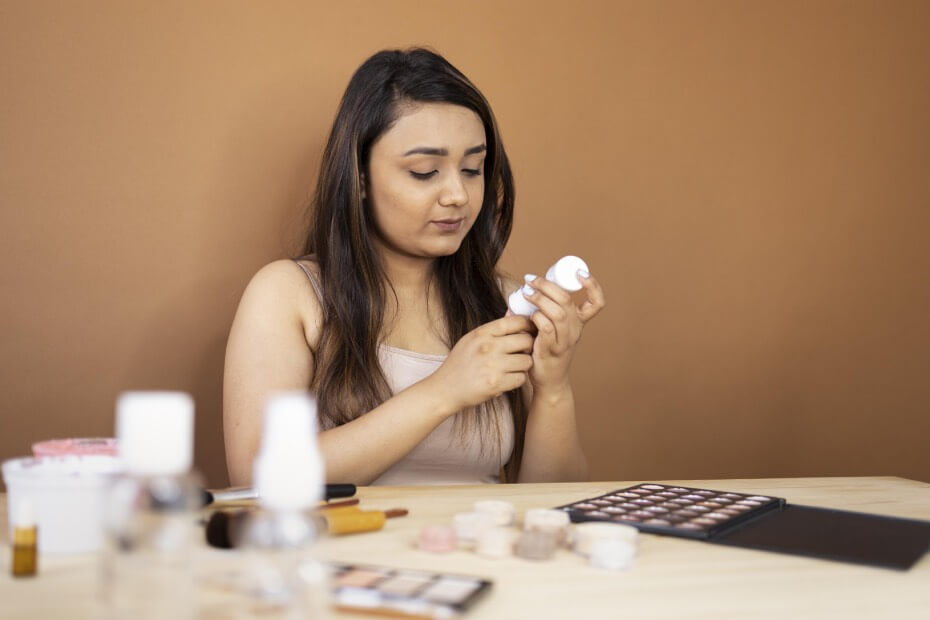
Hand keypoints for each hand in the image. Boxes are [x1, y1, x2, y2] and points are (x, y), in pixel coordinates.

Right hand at [427, 315, 535, 411]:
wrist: (445, 389)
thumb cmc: (459, 364)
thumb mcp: (471, 340)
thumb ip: (492, 330)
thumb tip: (512, 315)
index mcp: (482, 333)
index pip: (515, 321)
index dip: (528, 324)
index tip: (530, 330)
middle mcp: (488, 347)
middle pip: (526, 340)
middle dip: (528, 347)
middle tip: (522, 352)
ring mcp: (493, 366)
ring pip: (527, 361)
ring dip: (523, 365)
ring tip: (513, 367)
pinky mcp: (496, 384)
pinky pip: (521, 378)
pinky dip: (517, 379)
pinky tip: (508, 379)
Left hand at [522, 271, 604, 389]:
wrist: (550, 381)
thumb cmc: (548, 349)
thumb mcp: (554, 328)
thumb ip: (545, 310)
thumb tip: (525, 288)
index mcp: (579, 321)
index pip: (597, 302)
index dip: (593, 286)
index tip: (579, 273)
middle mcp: (576, 329)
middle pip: (567, 301)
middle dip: (548, 285)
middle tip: (531, 279)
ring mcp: (565, 341)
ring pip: (557, 313)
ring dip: (539, 299)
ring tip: (526, 293)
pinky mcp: (552, 350)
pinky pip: (547, 329)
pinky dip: (537, 318)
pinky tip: (529, 315)